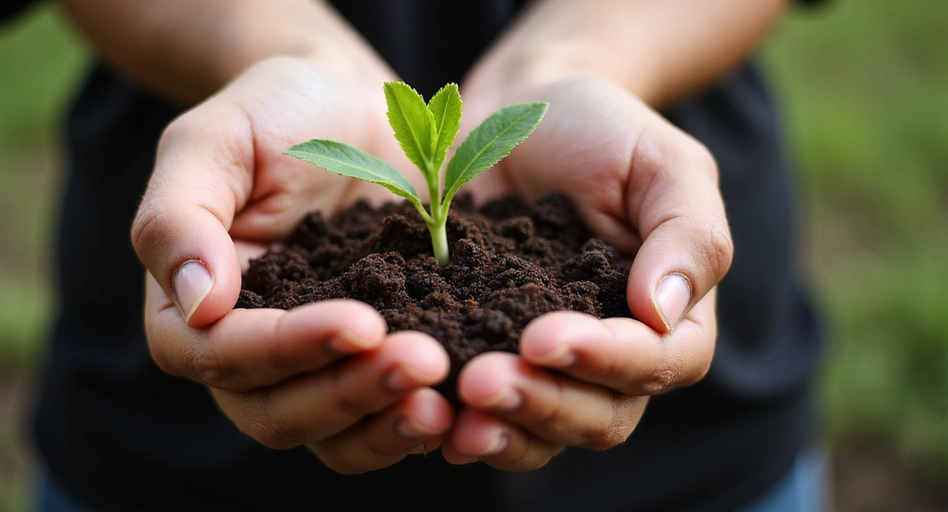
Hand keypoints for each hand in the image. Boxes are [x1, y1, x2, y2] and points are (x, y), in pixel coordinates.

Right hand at [132, 57, 453, 473]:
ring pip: (330, 432)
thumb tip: (197, 304)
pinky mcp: (364, 366)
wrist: (350, 107)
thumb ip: (179, 217)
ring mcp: (309, 367)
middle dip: (349, 393)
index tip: (360, 322)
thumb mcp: (212, 140)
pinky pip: (379, 417)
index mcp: (190, 307)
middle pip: (275, 412)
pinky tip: (462, 401)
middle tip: (424, 361)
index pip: (219, 354)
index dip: (286, 348)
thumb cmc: (274, 113)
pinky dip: (414, 419)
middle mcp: (244, 354)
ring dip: (384, 422)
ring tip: (447, 398)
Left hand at [441, 77, 732, 468]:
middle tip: (481, 383)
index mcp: (670, 314)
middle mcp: (613, 355)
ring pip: (542, 430)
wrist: (512, 113)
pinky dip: (458, 422)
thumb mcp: (662, 162)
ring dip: (502, 429)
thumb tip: (665, 312)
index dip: (605, 361)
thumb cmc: (600, 129)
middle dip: (543, 403)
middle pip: (599, 416)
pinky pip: (483, 411)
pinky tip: (422, 414)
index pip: (658, 362)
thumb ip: (687, 233)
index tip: (544, 337)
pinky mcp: (487, 357)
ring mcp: (548, 365)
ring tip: (454, 410)